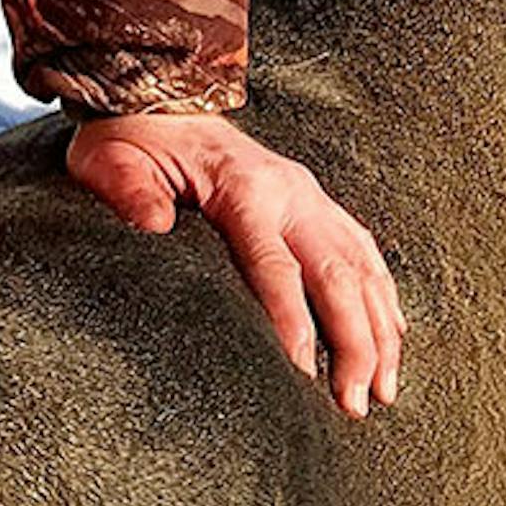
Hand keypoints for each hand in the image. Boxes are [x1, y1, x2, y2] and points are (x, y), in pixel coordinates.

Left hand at [64, 111, 401, 417]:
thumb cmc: (133, 142)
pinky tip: (392, 342)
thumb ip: (130, 193)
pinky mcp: (318, 206)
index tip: (303, 373)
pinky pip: (365, 255)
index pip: (275, 264)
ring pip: (364, 270)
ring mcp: (311, 197)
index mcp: (244, 187)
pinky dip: (384, 300)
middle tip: (354, 404)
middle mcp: (291, 192)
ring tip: (382, 392)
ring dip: (380, 332)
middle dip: (353, 343)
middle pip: (336, 275)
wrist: (160, 101)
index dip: (292, 320)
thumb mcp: (112, 162)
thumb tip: (153, 228)